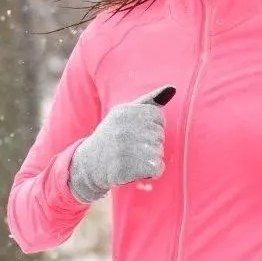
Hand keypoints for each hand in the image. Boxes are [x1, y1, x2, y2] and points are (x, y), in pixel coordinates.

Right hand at [69, 85, 174, 203]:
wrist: (89, 164)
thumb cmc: (112, 136)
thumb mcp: (124, 114)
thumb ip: (149, 101)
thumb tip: (172, 88)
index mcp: (123, 112)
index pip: (157, 116)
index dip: (152, 127)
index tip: (136, 132)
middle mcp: (123, 128)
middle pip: (159, 135)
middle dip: (151, 143)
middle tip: (131, 147)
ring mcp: (123, 148)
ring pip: (159, 152)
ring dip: (150, 158)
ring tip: (132, 158)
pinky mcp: (125, 168)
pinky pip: (157, 168)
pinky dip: (151, 172)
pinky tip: (137, 169)